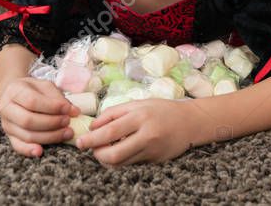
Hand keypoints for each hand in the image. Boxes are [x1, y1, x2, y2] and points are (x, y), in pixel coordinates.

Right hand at [0, 76, 79, 157]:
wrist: (14, 94)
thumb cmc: (33, 89)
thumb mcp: (45, 86)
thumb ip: (58, 97)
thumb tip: (73, 111)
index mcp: (14, 91)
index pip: (32, 101)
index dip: (52, 107)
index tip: (69, 109)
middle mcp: (6, 109)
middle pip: (28, 120)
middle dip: (52, 123)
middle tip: (68, 121)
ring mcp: (7, 124)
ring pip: (26, 135)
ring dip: (49, 137)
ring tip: (66, 133)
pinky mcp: (10, 136)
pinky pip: (18, 146)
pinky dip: (29, 150)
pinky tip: (40, 151)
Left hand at [76, 98, 199, 166]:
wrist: (191, 122)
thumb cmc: (162, 110)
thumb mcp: (138, 103)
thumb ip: (114, 112)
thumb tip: (93, 126)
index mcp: (141, 117)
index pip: (109, 132)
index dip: (91, 139)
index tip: (80, 142)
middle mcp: (146, 135)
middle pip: (113, 154)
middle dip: (97, 154)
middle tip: (90, 149)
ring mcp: (151, 151)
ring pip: (121, 163)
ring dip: (106, 159)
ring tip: (103, 150)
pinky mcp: (155, 162)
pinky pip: (131, 165)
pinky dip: (120, 161)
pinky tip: (118, 152)